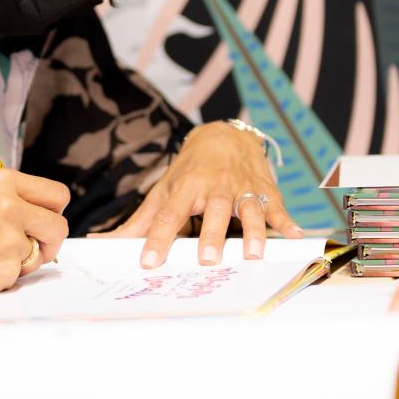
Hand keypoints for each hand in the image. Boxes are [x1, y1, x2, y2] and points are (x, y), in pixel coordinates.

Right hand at [0, 166, 70, 301]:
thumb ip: (12, 202)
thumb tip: (45, 217)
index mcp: (3, 181)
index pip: (57, 195)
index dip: (53, 212)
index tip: (43, 221)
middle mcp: (9, 206)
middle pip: (59, 226)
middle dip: (49, 241)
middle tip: (31, 247)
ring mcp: (9, 238)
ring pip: (39, 254)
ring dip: (22, 261)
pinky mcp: (4, 268)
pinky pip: (19, 275)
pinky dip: (4, 276)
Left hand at [113, 122, 301, 267]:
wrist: (224, 135)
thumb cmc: (189, 172)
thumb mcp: (162, 192)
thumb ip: (137, 223)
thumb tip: (101, 245)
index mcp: (186, 187)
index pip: (170, 215)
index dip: (158, 239)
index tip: (148, 262)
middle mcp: (216, 186)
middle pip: (215, 211)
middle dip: (212, 234)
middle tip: (208, 260)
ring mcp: (243, 187)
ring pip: (250, 207)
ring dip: (254, 231)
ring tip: (254, 254)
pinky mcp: (266, 190)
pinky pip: (278, 206)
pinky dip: (287, 220)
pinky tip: (297, 235)